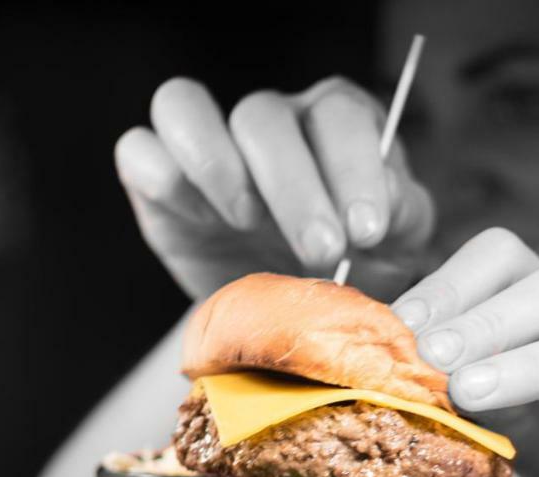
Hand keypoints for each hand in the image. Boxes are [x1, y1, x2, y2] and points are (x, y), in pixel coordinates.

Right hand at [114, 76, 435, 301]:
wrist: (299, 310)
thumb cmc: (354, 262)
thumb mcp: (396, 242)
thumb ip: (400, 214)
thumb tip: (384, 205)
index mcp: (334, 122)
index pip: (340, 115)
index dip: (354, 166)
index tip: (368, 230)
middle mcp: (270, 121)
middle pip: (262, 117)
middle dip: (293, 187)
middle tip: (321, 250)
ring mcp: (207, 143)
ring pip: (183, 105)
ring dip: (215, 163)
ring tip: (246, 222)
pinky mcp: (157, 178)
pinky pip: (138, 150)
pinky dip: (162, 176)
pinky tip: (200, 219)